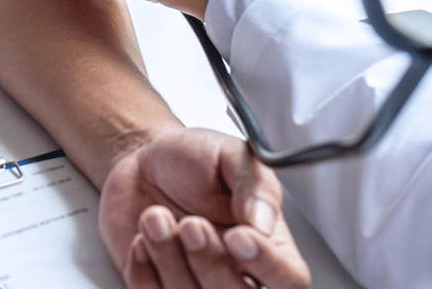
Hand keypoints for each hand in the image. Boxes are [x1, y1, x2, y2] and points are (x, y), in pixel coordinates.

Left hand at [100, 127, 309, 287]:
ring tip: (156, 217)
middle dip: (210, 262)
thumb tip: (264, 218)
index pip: (290, 279)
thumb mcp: (230, 154)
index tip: (238, 235)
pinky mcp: (157, 284)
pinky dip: (143, 269)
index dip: (268, 265)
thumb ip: (253, 184)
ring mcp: (195, 280)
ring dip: (169, 259)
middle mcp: (235, 268)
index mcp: (266, 241)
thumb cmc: (190, 158)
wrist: (141, 160)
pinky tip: (142, 238)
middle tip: (191, 223)